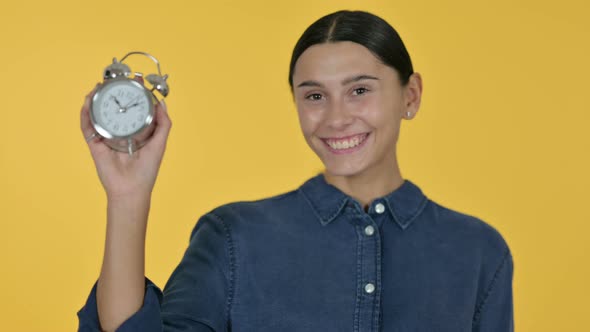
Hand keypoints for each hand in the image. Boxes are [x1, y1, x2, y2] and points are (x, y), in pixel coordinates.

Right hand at [80, 78, 171, 199]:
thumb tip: (161, 103)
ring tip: (98, 87)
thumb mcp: (160, 143)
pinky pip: (87, 126)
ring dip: (96, 99)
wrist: (131, 189)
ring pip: (98, 114)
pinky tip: (88, 102)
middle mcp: (120, 132)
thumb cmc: (147, 169)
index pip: (132, 108)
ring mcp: (106, 137)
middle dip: (112, 92)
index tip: (136, 80)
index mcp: (135, 131)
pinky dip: (85, 114)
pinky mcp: (95, 144)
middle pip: (113, 107)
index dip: (133, 94)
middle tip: (114, 79)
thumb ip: (163, 124)